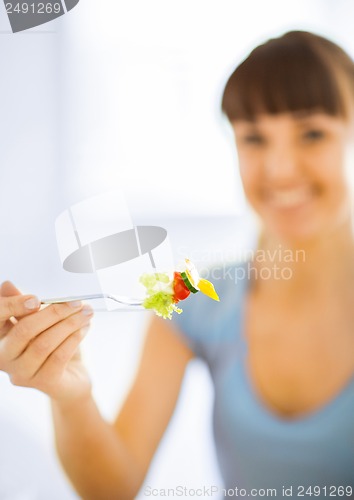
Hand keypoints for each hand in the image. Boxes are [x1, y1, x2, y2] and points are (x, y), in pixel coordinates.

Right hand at [0, 282, 93, 403]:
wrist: (71, 379)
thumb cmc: (54, 346)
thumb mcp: (40, 322)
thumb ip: (25, 305)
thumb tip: (7, 285)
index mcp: (0, 338)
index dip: (12, 306)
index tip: (36, 299)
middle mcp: (5, 358)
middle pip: (24, 330)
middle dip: (53, 312)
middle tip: (76, 302)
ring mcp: (22, 373)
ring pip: (44, 343)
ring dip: (69, 324)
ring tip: (85, 312)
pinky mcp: (44, 383)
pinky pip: (59, 356)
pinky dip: (74, 338)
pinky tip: (85, 328)